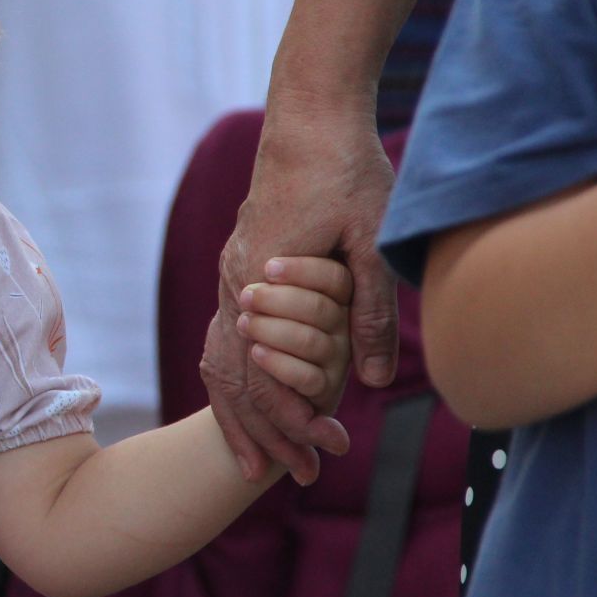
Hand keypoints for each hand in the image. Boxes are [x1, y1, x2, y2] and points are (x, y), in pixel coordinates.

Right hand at [204, 103, 395, 484]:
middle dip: (266, 437)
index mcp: (262, 283)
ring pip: (220, 364)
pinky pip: (223, 341)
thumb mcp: (372, 242)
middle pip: (234, 382)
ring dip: (241, 418)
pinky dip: (233, 382)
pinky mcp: (237, 269)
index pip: (263, 376)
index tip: (324, 455)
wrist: (306, 117)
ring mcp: (230, 277)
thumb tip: (376, 381)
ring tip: (257, 463)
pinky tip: (247, 404)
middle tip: (301, 478)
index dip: (291, 422)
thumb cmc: (346, 172)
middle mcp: (235, 286)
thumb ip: (373, 312)